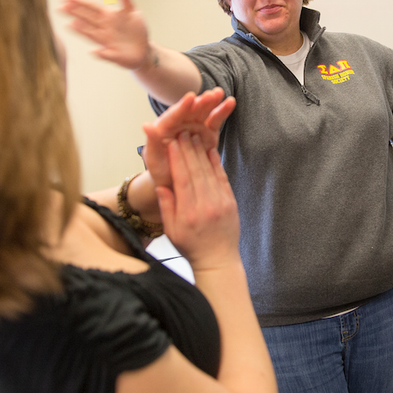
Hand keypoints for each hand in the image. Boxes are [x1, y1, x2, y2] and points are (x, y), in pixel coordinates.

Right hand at [62, 0, 154, 70]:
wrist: (143, 49)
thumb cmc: (135, 29)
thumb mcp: (132, 10)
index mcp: (108, 16)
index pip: (91, 7)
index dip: (79, 3)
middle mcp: (104, 28)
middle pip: (87, 19)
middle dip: (74, 13)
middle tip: (60, 8)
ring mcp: (106, 41)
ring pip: (92, 34)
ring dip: (82, 30)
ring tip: (70, 25)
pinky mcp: (113, 54)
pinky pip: (106, 54)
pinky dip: (100, 53)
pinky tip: (93, 51)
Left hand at [142, 88, 234, 189]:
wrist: (175, 181)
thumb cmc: (160, 171)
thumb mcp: (154, 159)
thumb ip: (151, 141)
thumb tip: (145, 125)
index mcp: (165, 128)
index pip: (173, 116)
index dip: (182, 107)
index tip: (190, 97)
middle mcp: (180, 124)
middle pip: (191, 110)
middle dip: (201, 102)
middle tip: (210, 95)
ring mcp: (195, 127)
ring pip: (204, 112)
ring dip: (212, 102)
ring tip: (220, 93)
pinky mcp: (207, 132)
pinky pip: (215, 120)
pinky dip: (222, 111)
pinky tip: (230, 102)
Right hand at [155, 132, 239, 270]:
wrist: (218, 260)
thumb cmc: (191, 247)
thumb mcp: (171, 231)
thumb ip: (167, 207)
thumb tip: (161, 185)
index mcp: (188, 213)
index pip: (182, 180)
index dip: (177, 159)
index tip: (172, 144)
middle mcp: (206, 206)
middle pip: (196, 172)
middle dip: (189, 150)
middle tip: (182, 133)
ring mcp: (221, 203)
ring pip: (209, 172)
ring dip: (202, 152)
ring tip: (195, 136)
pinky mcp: (231, 202)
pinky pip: (222, 179)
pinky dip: (216, 164)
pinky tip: (210, 151)